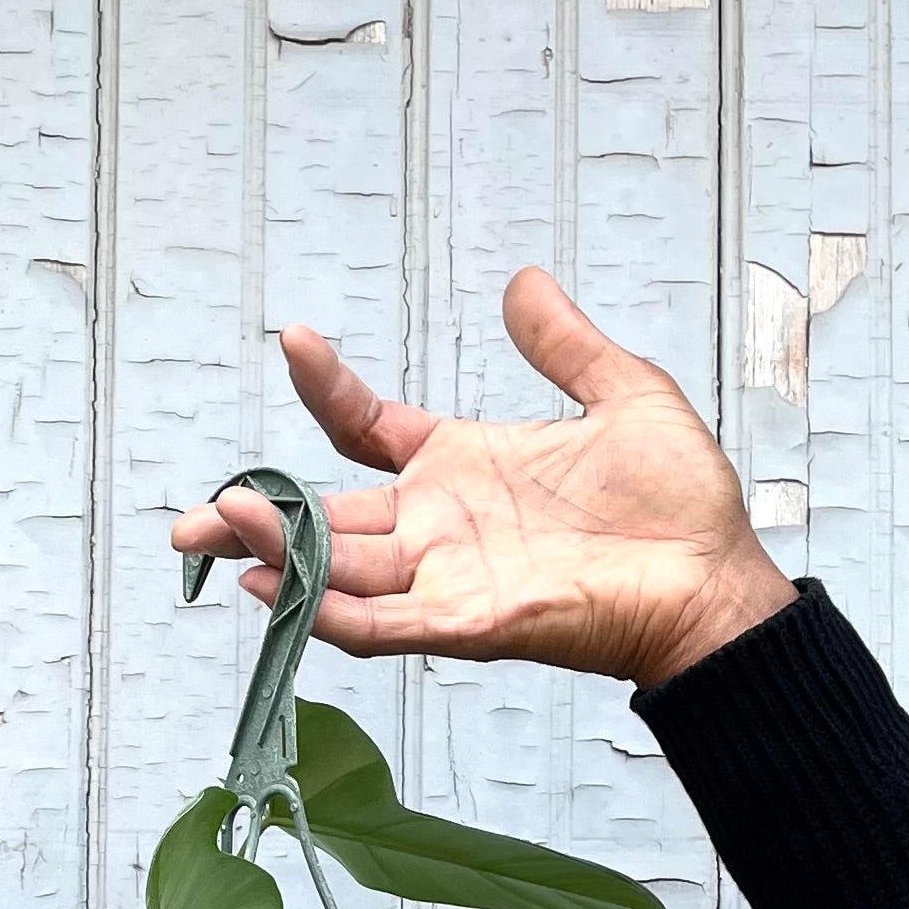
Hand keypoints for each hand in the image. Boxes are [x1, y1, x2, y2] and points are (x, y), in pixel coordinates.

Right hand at [171, 269, 793, 692]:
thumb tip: (525, 284)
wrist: (714, 577)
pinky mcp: (468, 624)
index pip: (369, 431)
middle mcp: (441, 528)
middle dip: (255, 519)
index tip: (296, 342)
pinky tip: (278, 592)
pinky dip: (326, 612)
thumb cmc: (679, 504)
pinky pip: (381, 624)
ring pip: (338, 571)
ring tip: (217, 528)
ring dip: (275, 555)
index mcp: (464, 469)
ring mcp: (448, 579)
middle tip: (193, 515)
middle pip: (327, 522)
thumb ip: (564, 345)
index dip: (328, 392)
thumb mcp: (623, 394)